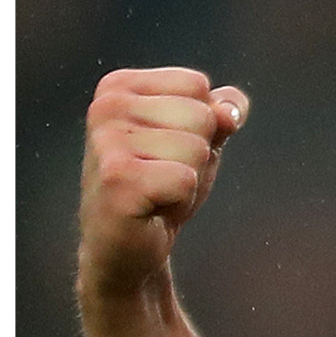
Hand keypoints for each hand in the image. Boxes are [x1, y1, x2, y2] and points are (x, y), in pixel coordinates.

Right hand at [79, 67, 250, 305]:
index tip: (166, 153)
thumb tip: (230, 111)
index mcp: (118, 86)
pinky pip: (186, 179)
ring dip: (187, 180)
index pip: (198, 86)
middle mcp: (105, 106)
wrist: (125, 251)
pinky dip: (180, 201)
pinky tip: (150, 209)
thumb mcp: (197, 141)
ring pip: (197, 149)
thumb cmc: (159, 188)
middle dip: (197, 156)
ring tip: (156, 193)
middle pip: (201, 115)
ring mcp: (107, 142)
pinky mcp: (118, 179)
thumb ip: (221, 113)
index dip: (200, 126)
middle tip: (161, 178)